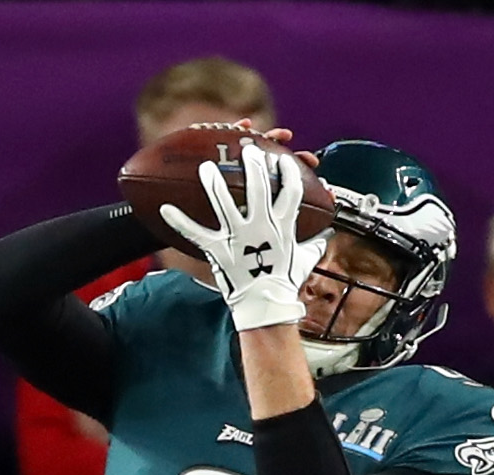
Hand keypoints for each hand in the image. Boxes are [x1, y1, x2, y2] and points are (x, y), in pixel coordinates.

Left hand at [159, 138, 325, 332]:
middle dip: (253, 163)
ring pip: (224, 202)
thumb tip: (327, 233)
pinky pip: (197, 233)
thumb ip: (316, 241)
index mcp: (284, 225)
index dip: (288, 170)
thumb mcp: (306, 259)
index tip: (283, 157)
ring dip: (214, 182)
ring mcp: (239, 237)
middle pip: (259, 186)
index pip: (291, 189)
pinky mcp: (219, 250)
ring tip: (206, 166)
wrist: (267, 306)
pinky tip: (165, 208)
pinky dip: (180, 221)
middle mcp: (261, 226)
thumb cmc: (286, 282)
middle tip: (247, 149)